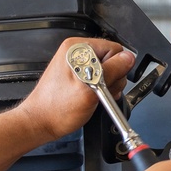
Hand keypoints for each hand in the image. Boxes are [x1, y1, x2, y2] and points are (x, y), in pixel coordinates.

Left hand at [18, 37, 134, 142]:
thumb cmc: (57, 108)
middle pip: (113, 59)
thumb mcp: (90, 89)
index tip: (105, 83)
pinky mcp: (79, 75)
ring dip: (107, 86)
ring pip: (108, 70)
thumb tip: (129, 58)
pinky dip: (101, 89)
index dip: (116, 68)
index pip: (114, 48)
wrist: (41, 122)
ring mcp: (78, 64)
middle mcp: (77, 52)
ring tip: (94, 96)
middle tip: (99, 92)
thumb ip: (112, 70)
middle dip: (112, 78)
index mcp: (78, 48)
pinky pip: (100, 78)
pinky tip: (93, 97)